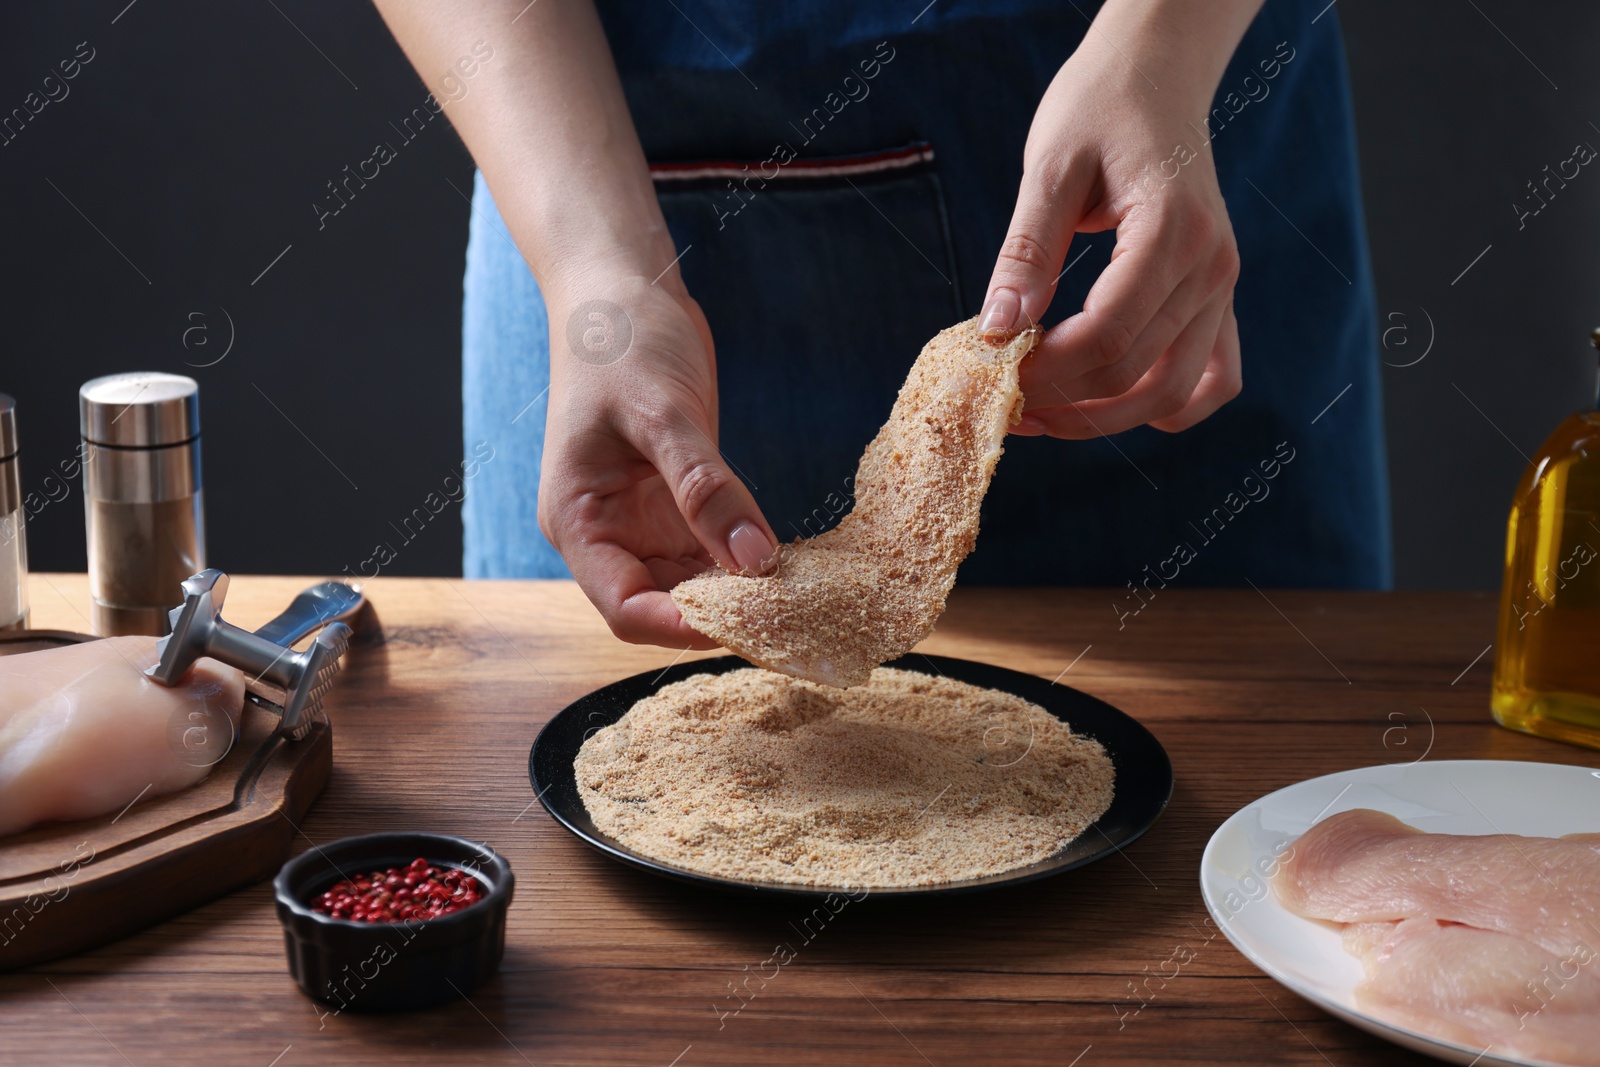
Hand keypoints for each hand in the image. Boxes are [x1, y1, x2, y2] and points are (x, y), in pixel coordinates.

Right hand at [538, 270, 778, 646]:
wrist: (623, 290)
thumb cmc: (623, 341)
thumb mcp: (664, 413)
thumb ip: (706, 489)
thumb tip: (755, 560)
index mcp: (578, 520)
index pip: (624, 607)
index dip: (682, 628)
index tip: (747, 626)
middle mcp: (606, 532)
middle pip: (663, 605)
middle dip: (722, 615)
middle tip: (793, 616)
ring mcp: (641, 520)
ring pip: (692, 583)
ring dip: (740, 592)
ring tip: (800, 595)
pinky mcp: (675, 503)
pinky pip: (712, 549)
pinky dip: (746, 558)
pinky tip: (790, 561)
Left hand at [980, 28, 1243, 437]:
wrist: (1155, 75)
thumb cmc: (1099, 108)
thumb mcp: (1049, 169)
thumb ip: (1025, 254)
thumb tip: (996, 331)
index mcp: (1173, 233)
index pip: (1108, 337)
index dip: (1046, 371)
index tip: (993, 370)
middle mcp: (1212, 269)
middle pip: (1136, 375)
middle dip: (1063, 401)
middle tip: (1004, 398)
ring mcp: (1222, 288)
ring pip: (1172, 394)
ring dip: (1104, 418)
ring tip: (1041, 411)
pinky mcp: (1218, 298)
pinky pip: (1212, 380)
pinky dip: (1164, 405)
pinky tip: (1109, 401)